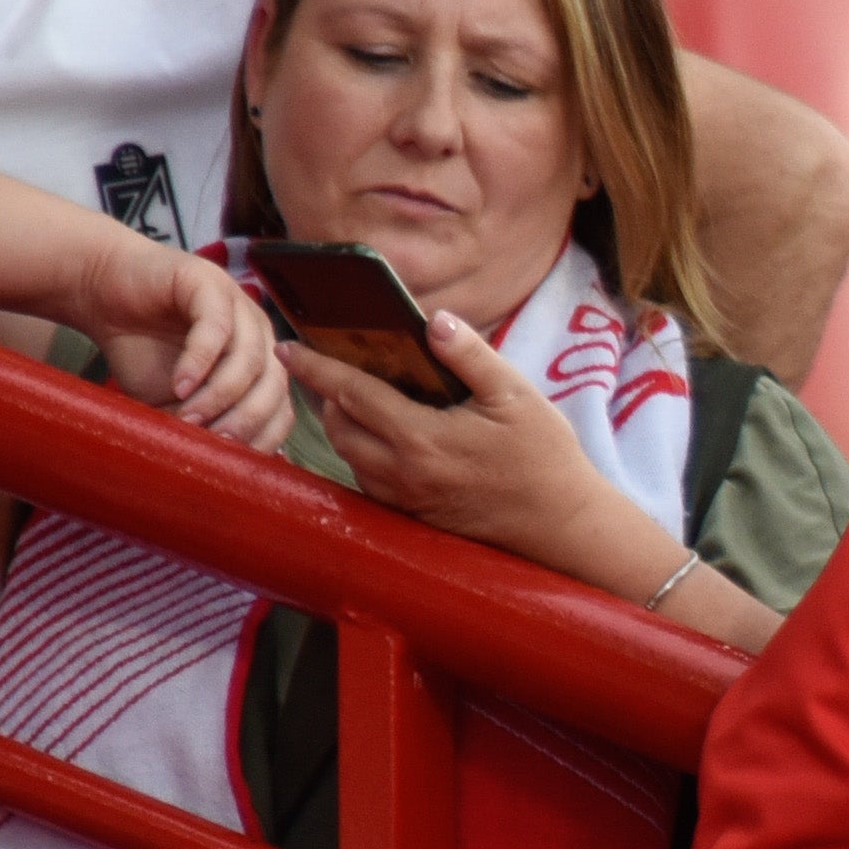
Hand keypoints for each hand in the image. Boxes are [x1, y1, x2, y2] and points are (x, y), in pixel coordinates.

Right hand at [70, 237, 287, 447]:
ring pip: (249, 358)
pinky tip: (180, 384)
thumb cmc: (142, 351)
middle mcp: (258, 334)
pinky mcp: (208, 283)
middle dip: (245, 420)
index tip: (234, 462)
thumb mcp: (173, 402)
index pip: (282, 407)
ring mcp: (238, 305)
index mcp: (260, 363)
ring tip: (189, 416)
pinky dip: (200, 361)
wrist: (104, 296)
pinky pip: (216, 327)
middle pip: (273, 385)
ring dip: (220, 395)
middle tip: (214, 442)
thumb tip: (223, 469)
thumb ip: (200, 426)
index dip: (264, 437)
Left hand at [283, 307, 605, 556]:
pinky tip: (385, 435)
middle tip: (329, 367)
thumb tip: (434, 321)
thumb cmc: (544, 457)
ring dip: (342, 424)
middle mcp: (402, 472)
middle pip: (338, 427)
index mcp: (421, 438)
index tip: (287, 348)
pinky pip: (368, 479)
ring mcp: (405, 499)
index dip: (315, 368)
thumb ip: (470, 355)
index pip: (351, 394)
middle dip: (325, 395)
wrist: (561, 527)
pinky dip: (362, 452)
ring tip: (354, 397)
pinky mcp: (412, 516)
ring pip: (348, 456)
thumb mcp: (516, 394)